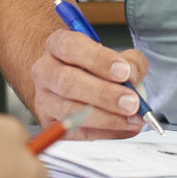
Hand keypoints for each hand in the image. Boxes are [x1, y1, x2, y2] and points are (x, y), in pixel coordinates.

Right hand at [28, 28, 150, 138]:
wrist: (67, 83)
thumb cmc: (91, 68)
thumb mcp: (113, 55)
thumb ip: (129, 62)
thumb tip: (133, 77)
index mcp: (57, 45)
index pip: (70, 47)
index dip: (99, 60)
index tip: (124, 71)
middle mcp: (45, 71)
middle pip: (68, 82)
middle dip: (104, 94)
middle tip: (131, 102)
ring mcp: (43, 99)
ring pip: (69, 111)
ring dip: (106, 117)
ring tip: (132, 117)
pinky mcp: (49, 125)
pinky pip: (75, 132)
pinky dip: (103, 132)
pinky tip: (123, 128)